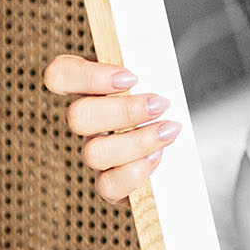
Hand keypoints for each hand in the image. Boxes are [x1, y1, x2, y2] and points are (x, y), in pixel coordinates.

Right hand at [42, 54, 179, 203]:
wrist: (188, 138)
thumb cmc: (173, 100)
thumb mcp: (163, 76)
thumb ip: (151, 65)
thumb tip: (153, 62)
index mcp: (95, 87)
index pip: (61, 74)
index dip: (87, 77)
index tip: (131, 78)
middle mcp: (89, 122)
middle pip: (78, 117)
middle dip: (124, 111)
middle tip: (161, 104)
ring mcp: (97, 154)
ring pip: (94, 153)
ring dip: (137, 141)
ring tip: (169, 130)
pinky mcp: (111, 184)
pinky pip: (108, 186)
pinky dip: (135, 172)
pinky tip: (158, 156)